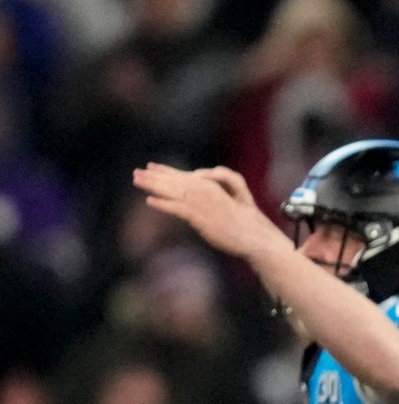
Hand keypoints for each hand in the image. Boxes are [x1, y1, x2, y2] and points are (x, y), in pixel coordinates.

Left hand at [131, 164, 292, 262]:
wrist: (256, 237)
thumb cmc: (248, 221)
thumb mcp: (239, 194)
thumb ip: (222, 181)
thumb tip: (200, 176)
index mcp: (213, 186)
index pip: (184, 176)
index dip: (167, 170)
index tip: (151, 167)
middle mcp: (205, 191)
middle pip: (175, 181)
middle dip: (155, 176)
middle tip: (137, 173)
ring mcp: (202, 204)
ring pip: (172, 191)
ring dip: (153, 186)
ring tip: (137, 181)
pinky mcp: (200, 218)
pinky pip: (177, 209)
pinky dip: (163, 204)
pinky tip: (150, 201)